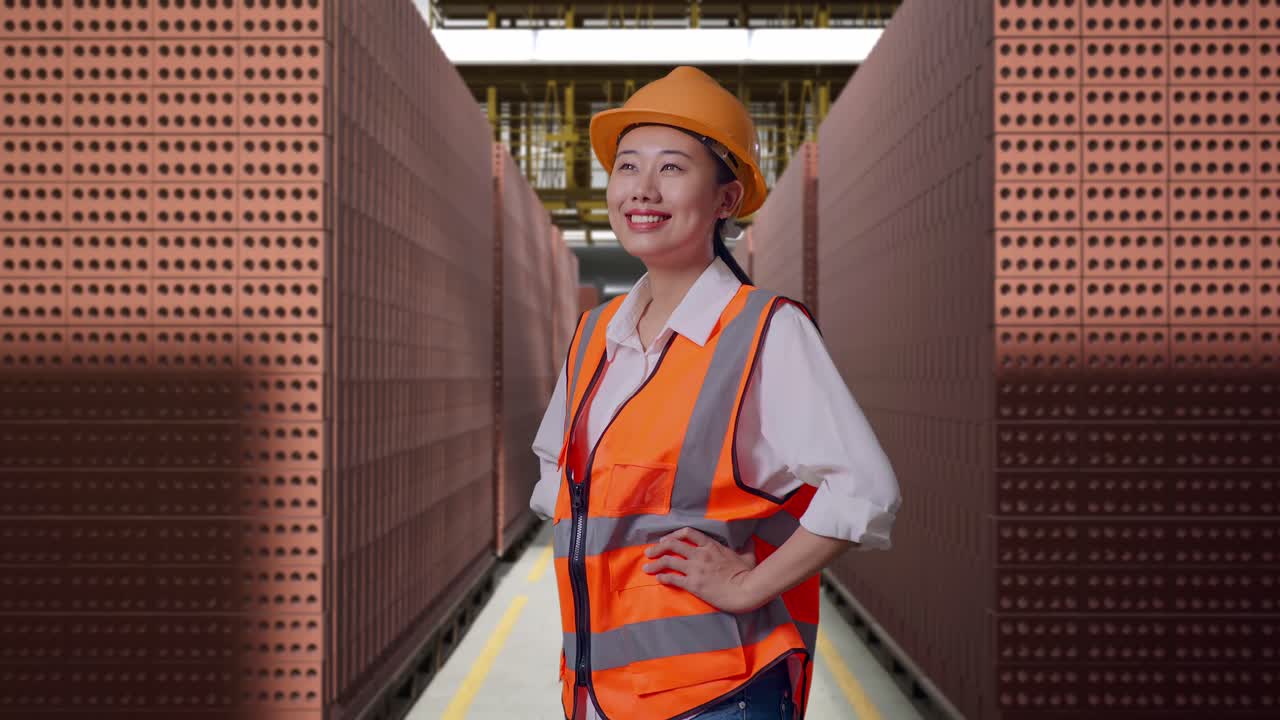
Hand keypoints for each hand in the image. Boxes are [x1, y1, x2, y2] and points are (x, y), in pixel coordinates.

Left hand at [642, 527, 763, 613]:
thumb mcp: (747, 556)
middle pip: (673, 545)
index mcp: (711, 546)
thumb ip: (745, 547)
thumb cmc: (748, 574)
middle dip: (658, 548)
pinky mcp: (693, 584)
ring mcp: (695, 569)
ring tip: (646, 567)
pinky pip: (673, 578)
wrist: (746, 590)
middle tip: (649, 552)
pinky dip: (663, 578)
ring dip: (655, 564)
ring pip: (668, 561)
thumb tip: (750, 540)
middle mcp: (700, 554)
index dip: (673, 535)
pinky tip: (658, 579)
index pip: (687, 533)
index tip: (665, 540)